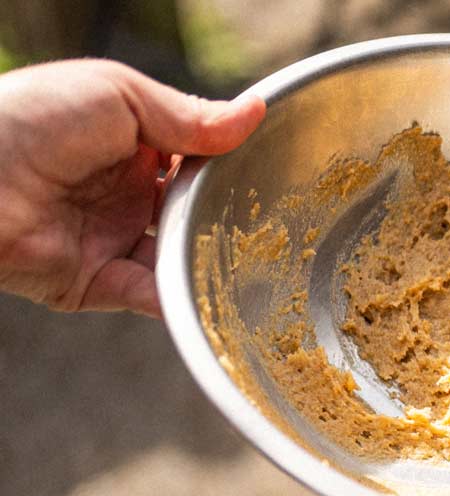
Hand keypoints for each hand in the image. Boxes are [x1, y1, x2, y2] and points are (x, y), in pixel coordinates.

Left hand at [0, 59, 262, 316]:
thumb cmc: (28, 118)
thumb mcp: (117, 95)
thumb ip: (188, 115)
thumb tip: (255, 114)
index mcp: (131, 144)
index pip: (199, 160)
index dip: (234, 167)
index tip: (276, 171)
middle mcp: (125, 194)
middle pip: (198, 214)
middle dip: (233, 219)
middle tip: (274, 222)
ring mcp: (113, 240)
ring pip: (183, 260)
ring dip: (213, 262)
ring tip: (252, 263)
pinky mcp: (97, 284)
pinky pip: (153, 298)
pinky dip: (183, 300)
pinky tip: (212, 294)